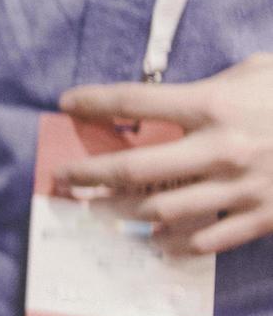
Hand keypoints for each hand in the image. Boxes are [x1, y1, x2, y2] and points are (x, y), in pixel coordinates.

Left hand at [58, 54, 272, 253]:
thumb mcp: (257, 73)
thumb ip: (212, 87)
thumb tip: (169, 101)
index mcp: (215, 104)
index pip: (136, 101)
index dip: (95, 102)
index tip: (67, 104)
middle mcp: (220, 148)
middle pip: (133, 166)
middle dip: (89, 173)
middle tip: (63, 177)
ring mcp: (241, 187)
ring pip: (162, 209)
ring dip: (122, 212)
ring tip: (98, 210)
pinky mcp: (263, 217)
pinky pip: (207, 239)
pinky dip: (176, 242)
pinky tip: (157, 240)